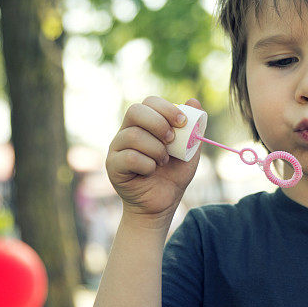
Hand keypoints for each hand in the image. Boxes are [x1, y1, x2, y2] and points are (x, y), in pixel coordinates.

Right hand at [106, 97, 202, 221]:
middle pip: (135, 111)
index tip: (182, 122)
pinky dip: (147, 165)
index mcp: (144, 124)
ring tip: (164, 161)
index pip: (149, 102)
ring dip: (156, 149)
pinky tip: (151, 172)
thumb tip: (194, 101)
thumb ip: (193, 129)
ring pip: (133, 135)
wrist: (161, 205)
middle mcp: (127, 132)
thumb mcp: (190, 151)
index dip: (166, 108)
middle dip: (159, 123)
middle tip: (172, 140)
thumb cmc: (173, 176)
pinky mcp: (113, 166)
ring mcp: (117, 148)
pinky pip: (129, 157)